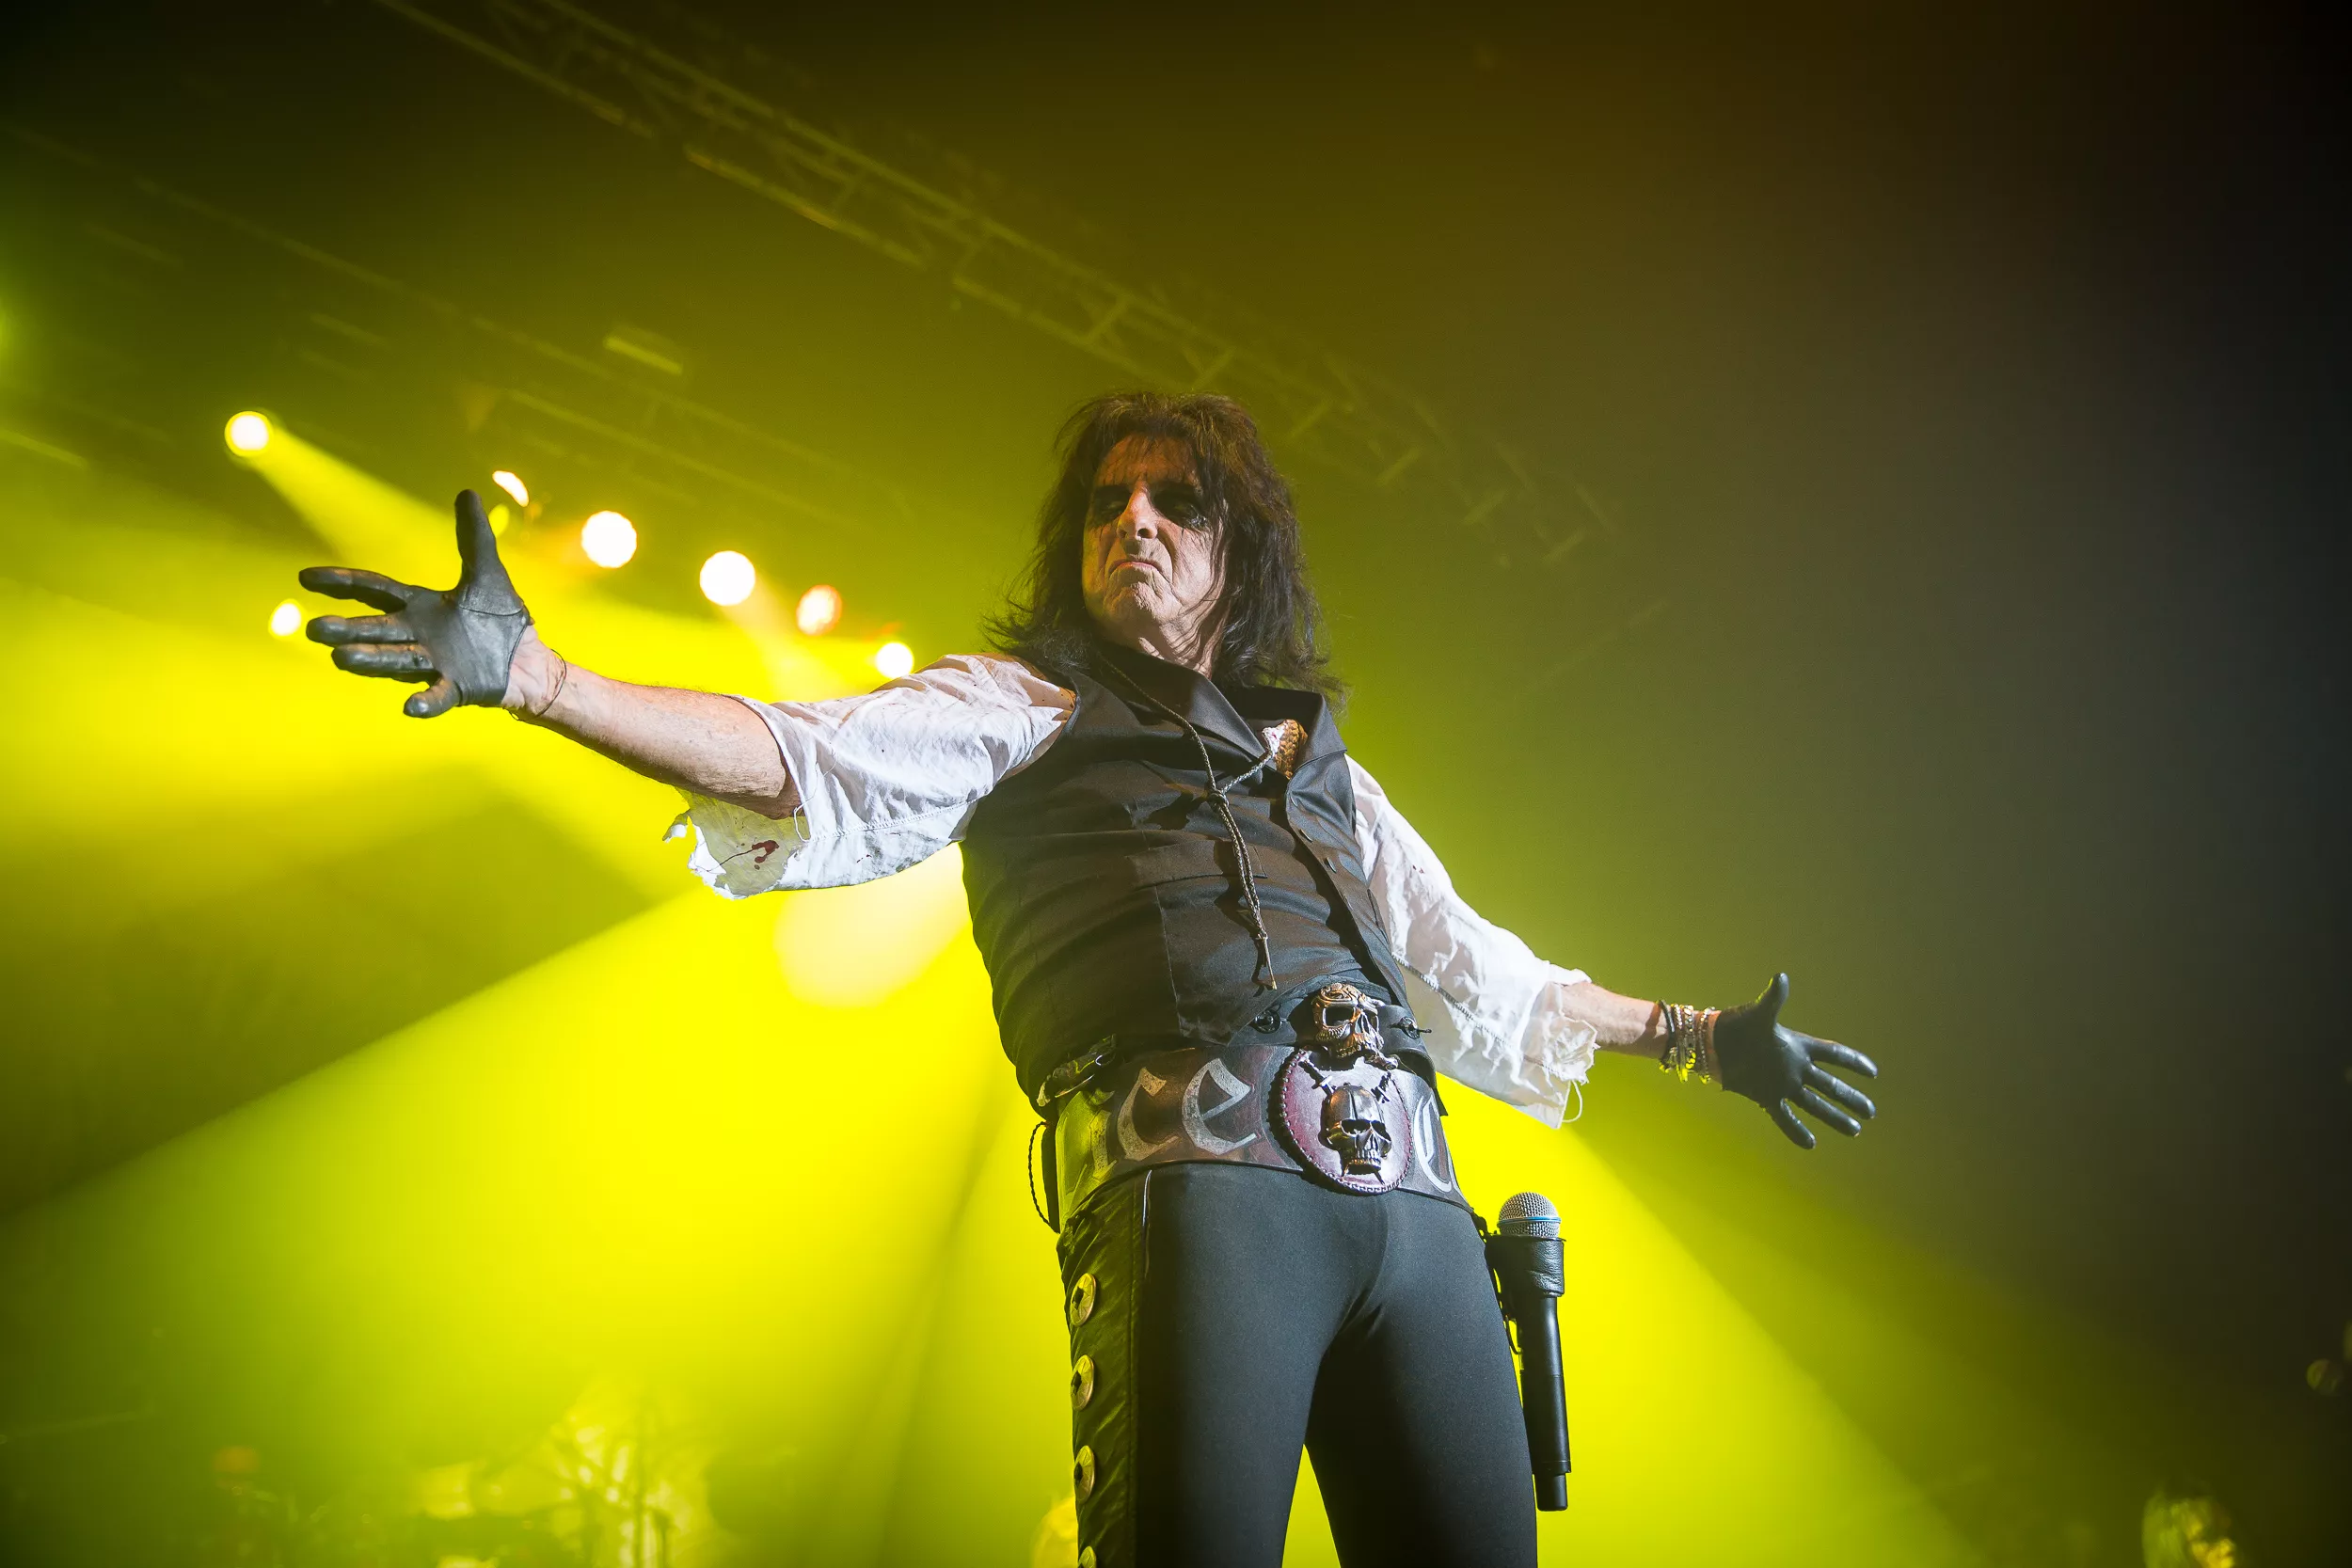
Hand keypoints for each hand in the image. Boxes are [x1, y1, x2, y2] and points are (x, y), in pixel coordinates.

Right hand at [300, 490, 531, 717]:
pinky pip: (436, 695)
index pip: (374, 590)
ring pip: (395, 660)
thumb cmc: (500, 620)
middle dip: (347, 628)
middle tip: (314, 629)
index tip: (306, 577)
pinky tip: (409, 707)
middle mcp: (418, 635)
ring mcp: (434, 663)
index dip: (342, 582)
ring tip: (340, 659)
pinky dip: (424, 701)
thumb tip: (468, 492)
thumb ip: (474, 537)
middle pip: (376, 629)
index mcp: (420, 606)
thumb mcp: (487, 573)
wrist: (529, 659)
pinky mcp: (456, 687)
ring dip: (370, 660)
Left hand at [1713, 973, 1878, 1149]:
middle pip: (1830, 1085)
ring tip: (1855, 1130)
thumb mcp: (1759, 1013)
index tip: (1873, 1072)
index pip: (1833, 1054)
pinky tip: (1811, 1144)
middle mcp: (1795, 1067)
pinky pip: (1785, 1118)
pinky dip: (1796, 1131)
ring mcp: (1781, 1084)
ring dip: (1834, 1117)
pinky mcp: (1765, 1097)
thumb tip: (1781, 977)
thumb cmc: (1737, 1025)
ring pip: (1814, 1105)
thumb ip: (1774, 999)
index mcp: (1799, 1046)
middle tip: (1871, 1112)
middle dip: (1851, 1098)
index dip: (1853, 1062)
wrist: (1712, 1044)